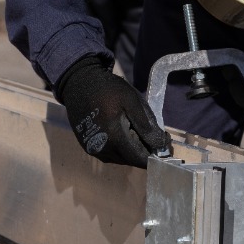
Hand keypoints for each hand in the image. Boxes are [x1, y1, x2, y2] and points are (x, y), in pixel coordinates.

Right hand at [55, 56, 169, 167]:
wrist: (79, 83)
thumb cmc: (108, 89)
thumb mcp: (131, 100)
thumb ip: (146, 124)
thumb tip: (159, 145)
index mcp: (114, 138)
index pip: (140, 159)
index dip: (155, 154)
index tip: (164, 142)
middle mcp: (102, 149)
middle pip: (131, 160)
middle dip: (144, 150)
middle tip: (152, 134)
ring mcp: (93, 149)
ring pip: (120, 158)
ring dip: (131, 150)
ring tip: (135, 130)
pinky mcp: (87, 146)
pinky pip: (109, 154)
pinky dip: (120, 148)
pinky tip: (122, 132)